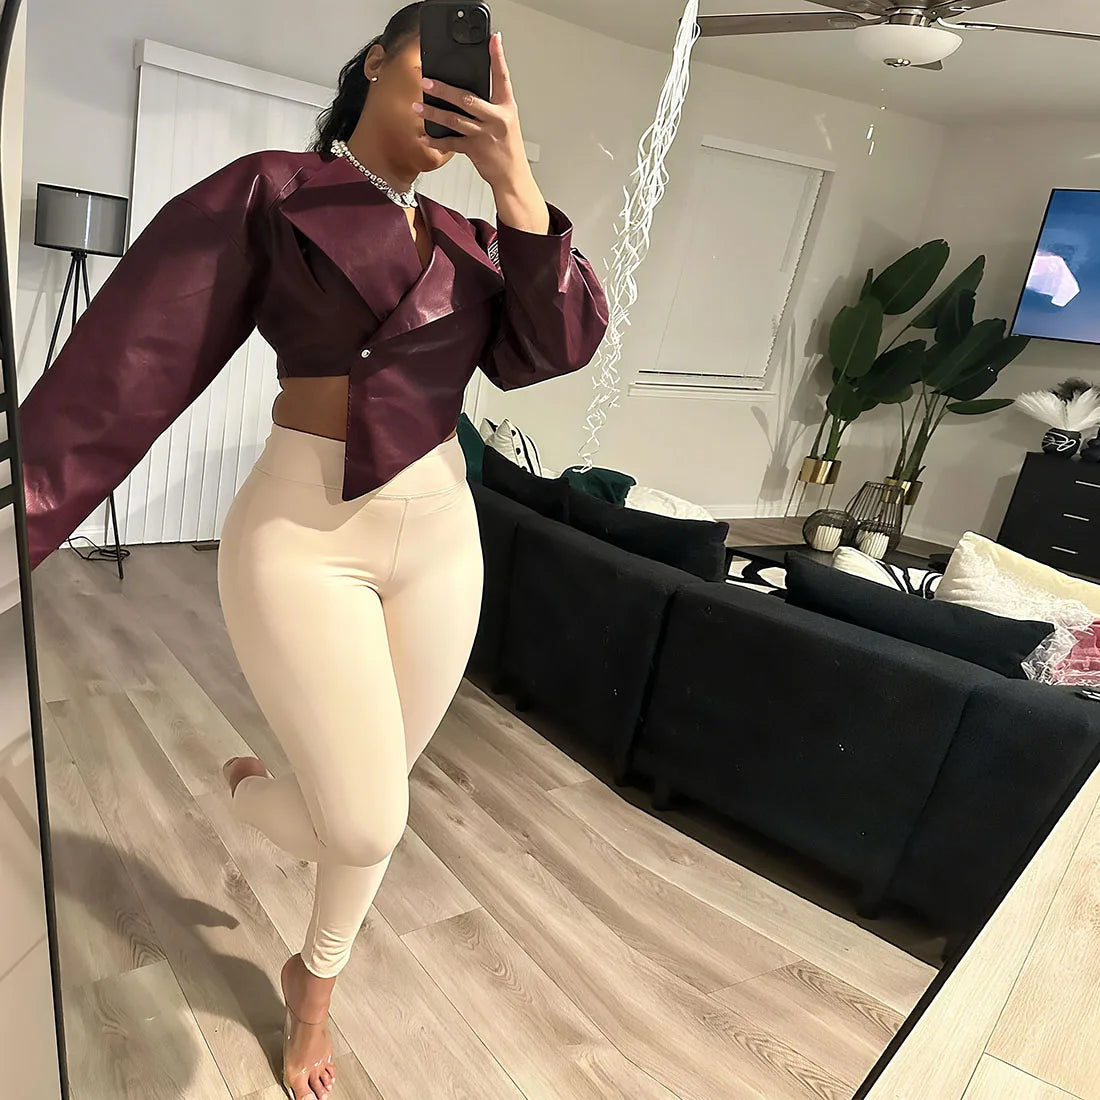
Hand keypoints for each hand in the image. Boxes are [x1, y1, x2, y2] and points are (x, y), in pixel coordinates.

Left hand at [415, 33, 548, 232]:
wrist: (512, 176)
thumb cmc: (508, 148)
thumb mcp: (506, 121)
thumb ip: (490, 104)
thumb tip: (467, 90)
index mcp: (506, 108)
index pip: (502, 78)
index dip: (498, 58)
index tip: (493, 40)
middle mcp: (496, 119)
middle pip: (467, 99)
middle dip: (444, 90)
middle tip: (427, 82)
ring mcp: (484, 135)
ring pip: (454, 120)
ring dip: (433, 113)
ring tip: (418, 107)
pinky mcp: (475, 150)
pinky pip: (451, 143)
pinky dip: (436, 140)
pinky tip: (424, 136)